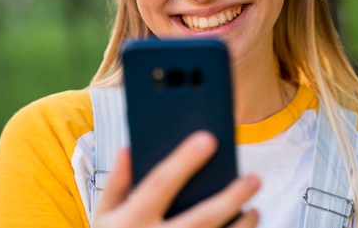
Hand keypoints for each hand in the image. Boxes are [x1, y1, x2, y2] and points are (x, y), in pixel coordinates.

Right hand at [93, 131, 259, 227]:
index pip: (161, 184)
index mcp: (131, 220)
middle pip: (200, 218)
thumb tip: (128, 149)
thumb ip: (116, 185)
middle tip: (254, 178)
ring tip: (255, 210)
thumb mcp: (102, 218)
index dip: (184, 160)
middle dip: (230, 197)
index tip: (208, 138)